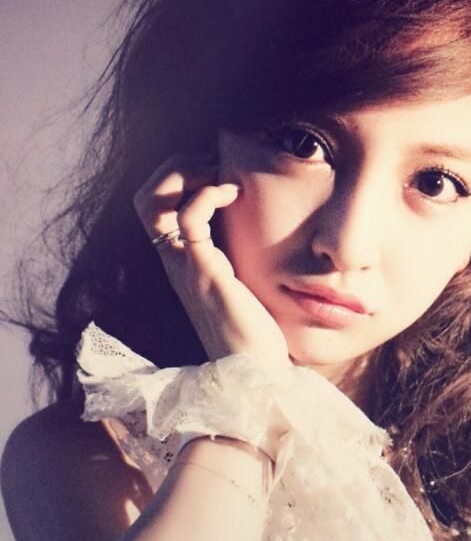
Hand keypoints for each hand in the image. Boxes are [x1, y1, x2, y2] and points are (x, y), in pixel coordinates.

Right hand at [133, 155, 288, 366]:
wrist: (256, 372)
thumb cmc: (254, 330)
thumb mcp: (240, 279)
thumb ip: (233, 251)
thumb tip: (254, 223)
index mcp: (180, 260)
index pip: (151, 205)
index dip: (175, 176)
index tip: (215, 172)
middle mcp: (174, 261)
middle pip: (143, 198)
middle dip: (174, 168)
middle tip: (213, 167)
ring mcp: (184, 266)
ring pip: (153, 202)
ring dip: (186, 174)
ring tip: (221, 177)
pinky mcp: (203, 272)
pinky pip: (189, 219)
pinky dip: (208, 194)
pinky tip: (233, 195)